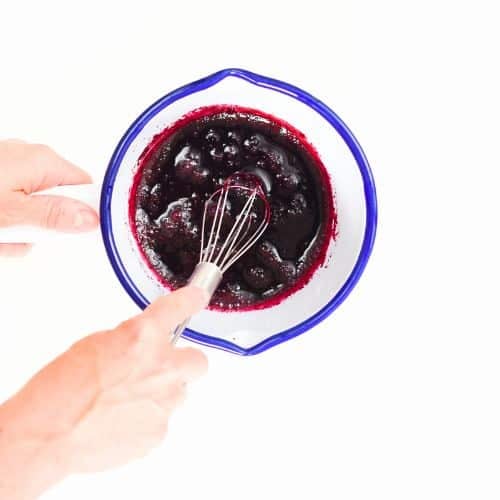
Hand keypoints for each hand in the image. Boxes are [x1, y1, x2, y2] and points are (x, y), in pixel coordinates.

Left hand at [0, 139, 98, 256]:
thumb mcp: (14, 212)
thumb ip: (54, 215)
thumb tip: (90, 218)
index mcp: (43, 161)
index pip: (86, 189)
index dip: (84, 214)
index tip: (71, 232)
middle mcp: (30, 157)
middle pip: (58, 200)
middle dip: (42, 226)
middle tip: (20, 237)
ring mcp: (11, 164)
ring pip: (34, 206)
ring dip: (20, 228)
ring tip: (1, 235)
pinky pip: (14, 202)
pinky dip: (5, 219)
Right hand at [0, 286, 208, 498]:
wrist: (50, 433)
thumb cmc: (63, 386)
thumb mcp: (98, 344)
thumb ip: (132, 341)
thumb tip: (144, 346)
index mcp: (143, 336)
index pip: (178, 307)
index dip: (191, 300)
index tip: (198, 297)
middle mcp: (162, 366)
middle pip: (198, 362)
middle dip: (183, 364)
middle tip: (160, 369)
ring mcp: (164, 401)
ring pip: (178, 393)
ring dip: (161, 393)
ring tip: (127, 401)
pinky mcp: (159, 431)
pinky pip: (161, 420)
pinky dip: (147, 420)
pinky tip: (120, 421)